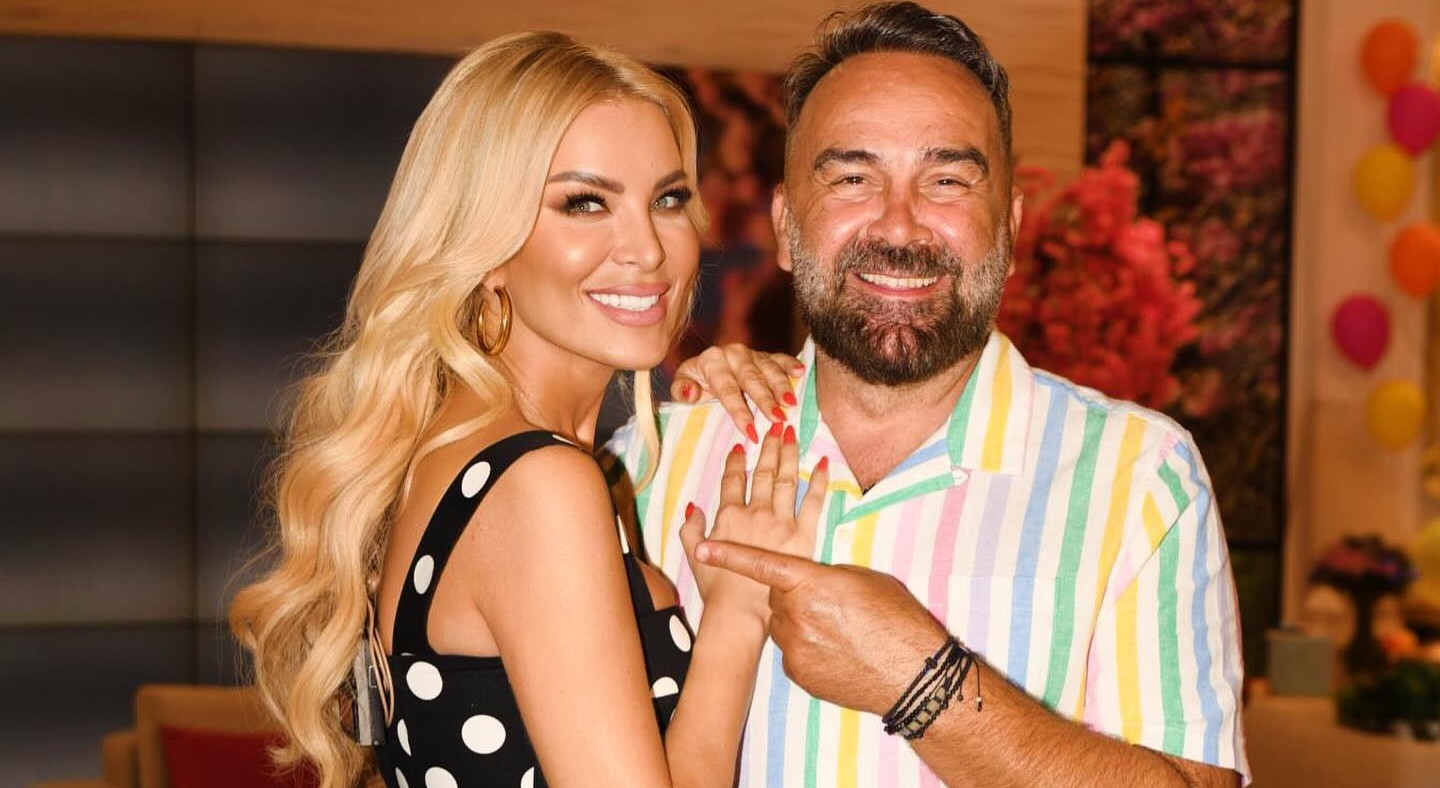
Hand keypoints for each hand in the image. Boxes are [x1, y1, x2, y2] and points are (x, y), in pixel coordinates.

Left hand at [671, 343, 804, 441]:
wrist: (704, 368)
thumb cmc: (695, 383)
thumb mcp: (682, 386)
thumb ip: (682, 390)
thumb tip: (691, 393)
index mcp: (712, 361)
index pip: (728, 389)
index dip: (739, 412)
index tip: (750, 432)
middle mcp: (733, 353)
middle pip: (752, 379)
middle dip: (765, 400)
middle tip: (778, 419)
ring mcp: (752, 353)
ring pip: (769, 369)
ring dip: (782, 387)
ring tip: (791, 403)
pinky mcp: (766, 354)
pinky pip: (780, 358)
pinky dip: (791, 364)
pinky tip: (801, 372)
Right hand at [678, 422, 827, 622]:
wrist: (739, 612)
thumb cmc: (716, 589)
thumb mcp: (693, 554)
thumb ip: (690, 526)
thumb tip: (693, 505)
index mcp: (729, 516)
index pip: (733, 480)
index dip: (737, 460)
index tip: (741, 445)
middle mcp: (756, 513)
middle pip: (763, 473)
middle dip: (769, 447)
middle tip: (775, 426)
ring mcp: (781, 523)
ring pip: (786, 480)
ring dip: (789, 454)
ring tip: (792, 434)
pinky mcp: (803, 536)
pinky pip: (814, 503)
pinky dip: (820, 481)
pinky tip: (823, 462)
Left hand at [693, 541, 948, 715]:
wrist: (911, 673)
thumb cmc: (894, 620)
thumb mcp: (862, 581)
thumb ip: (826, 575)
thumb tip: (809, 579)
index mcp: (810, 582)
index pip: (761, 564)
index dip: (729, 555)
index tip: (703, 548)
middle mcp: (795, 614)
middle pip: (776, 598)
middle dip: (793, 597)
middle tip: (829, 605)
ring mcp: (794, 647)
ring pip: (783, 626)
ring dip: (800, 624)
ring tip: (838, 632)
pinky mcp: (797, 673)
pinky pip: (791, 653)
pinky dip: (807, 650)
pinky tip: (836, 654)